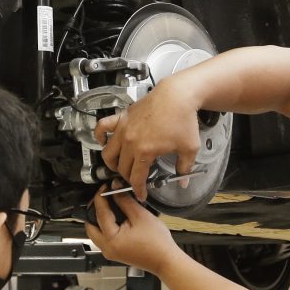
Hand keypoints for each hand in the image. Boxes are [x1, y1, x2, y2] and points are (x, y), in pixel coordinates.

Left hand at [88, 189, 182, 273]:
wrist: (165, 260)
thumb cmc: (157, 243)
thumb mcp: (140, 216)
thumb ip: (125, 200)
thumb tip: (115, 189)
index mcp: (111, 239)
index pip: (99, 213)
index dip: (101, 197)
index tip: (104, 187)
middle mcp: (107, 248)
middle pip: (90, 226)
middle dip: (94, 209)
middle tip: (103, 197)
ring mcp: (110, 252)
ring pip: (95, 233)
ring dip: (98, 219)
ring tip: (109, 206)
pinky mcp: (115, 253)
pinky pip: (103, 238)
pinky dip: (105, 227)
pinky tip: (115, 218)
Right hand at [94, 79, 202, 197]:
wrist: (178, 95)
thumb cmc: (183, 118)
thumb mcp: (189, 148)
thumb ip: (184, 168)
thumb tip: (183, 182)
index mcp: (144, 151)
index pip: (136, 178)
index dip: (138, 190)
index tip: (141, 194)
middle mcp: (130, 141)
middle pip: (122, 168)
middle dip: (128, 178)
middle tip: (135, 180)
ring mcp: (124, 128)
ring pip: (108, 152)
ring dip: (111, 163)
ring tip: (118, 166)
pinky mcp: (122, 117)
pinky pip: (103, 126)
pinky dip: (100, 135)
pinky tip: (103, 141)